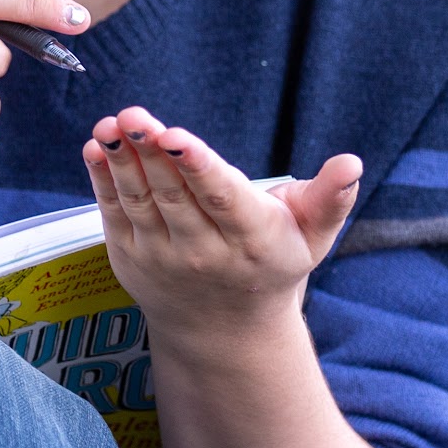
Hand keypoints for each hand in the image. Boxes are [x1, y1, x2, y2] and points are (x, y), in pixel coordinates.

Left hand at [80, 107, 361, 340]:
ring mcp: (162, 257)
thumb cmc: (272, 265)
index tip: (177, 137)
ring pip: (140, 202)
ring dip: (122, 162)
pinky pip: (114, 214)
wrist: (226, 332)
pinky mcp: (131, 258)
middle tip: (135, 115)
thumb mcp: (312, 236)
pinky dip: (102, 182)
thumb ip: (329, 198)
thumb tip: (352, 163)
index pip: (220, 198)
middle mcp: (203, 252)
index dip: (198, 167)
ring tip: (110, 125)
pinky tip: (95, 148)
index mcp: (251, 240)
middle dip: (152, 153)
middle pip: (174, 196)